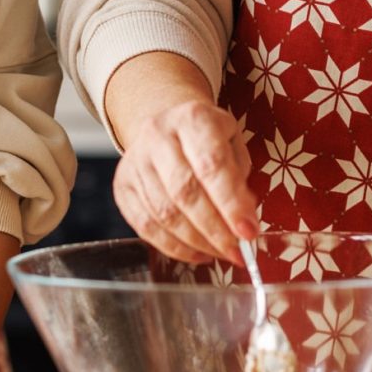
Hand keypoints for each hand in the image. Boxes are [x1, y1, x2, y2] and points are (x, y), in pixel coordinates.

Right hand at [106, 57, 257, 262]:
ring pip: (164, 214)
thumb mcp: (232, 142)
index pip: (212, 165)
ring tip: (221, 253)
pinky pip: (145, 226)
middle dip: (215, 230)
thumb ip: (240, 178)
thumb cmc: (206, 138)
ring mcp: (135, 161)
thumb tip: (243, 220)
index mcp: (192, 118)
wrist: (167, 125)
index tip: (249, 232)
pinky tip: (197, 253)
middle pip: (184, 192)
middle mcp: (158, 135)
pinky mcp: (123, 186)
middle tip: (237, 252)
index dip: (231, 204)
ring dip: (197, 242)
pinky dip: (174, 247)